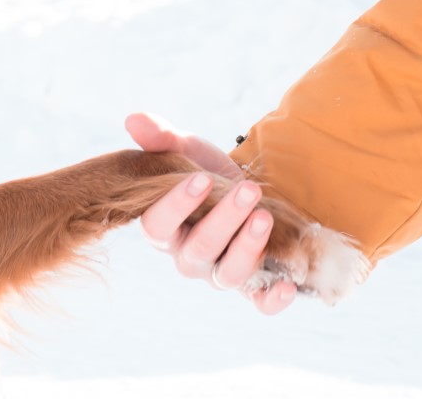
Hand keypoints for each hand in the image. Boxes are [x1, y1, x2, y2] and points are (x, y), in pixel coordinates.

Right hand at [125, 112, 296, 314]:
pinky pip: (258, 302)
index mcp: (165, 228)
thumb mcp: (187, 150)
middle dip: (225, 219)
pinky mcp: (252, 285)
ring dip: (248, 248)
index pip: (158, 225)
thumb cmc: (209, 173)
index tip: (201, 179)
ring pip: (228, 274)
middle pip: (199, 249)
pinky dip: (272, 299)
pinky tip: (288, 284)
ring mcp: (219, 273)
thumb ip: (161, 137)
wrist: (248, 191)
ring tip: (266, 218)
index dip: (177, 205)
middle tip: (249, 190)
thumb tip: (133, 119)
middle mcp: (188, 256)